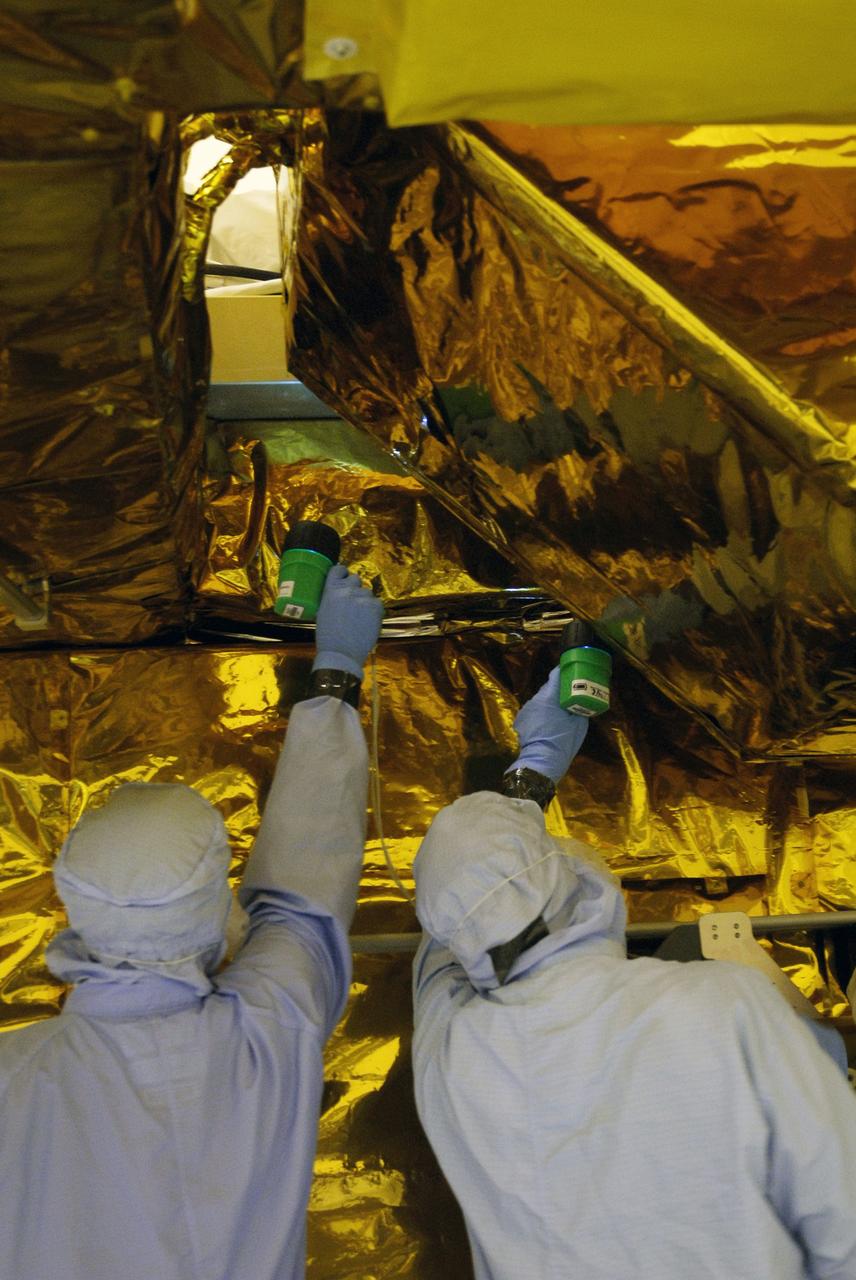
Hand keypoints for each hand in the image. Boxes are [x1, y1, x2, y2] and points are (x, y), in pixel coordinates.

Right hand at [313, 564, 383, 677]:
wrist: (341, 653)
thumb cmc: (327, 636)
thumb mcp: (323, 611)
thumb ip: (332, 597)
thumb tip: (339, 592)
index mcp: (331, 589)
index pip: (338, 569)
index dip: (343, 573)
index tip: (344, 579)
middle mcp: (347, 589)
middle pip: (356, 578)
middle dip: (355, 588)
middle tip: (353, 602)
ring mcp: (363, 597)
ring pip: (367, 592)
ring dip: (365, 600)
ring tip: (360, 616)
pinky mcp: (376, 607)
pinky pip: (377, 603)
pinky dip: (374, 610)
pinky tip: (367, 621)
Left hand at [507, 667, 588, 783]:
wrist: (542, 761)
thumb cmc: (563, 741)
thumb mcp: (579, 723)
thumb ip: (578, 707)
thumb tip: (580, 701)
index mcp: (549, 697)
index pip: (555, 675)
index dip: (563, 671)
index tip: (571, 671)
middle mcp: (535, 699)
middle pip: (547, 688)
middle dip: (557, 690)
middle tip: (569, 694)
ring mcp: (526, 709)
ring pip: (540, 700)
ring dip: (548, 703)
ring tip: (558, 712)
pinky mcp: (521, 719)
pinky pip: (534, 711)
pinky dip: (540, 713)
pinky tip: (547, 723)